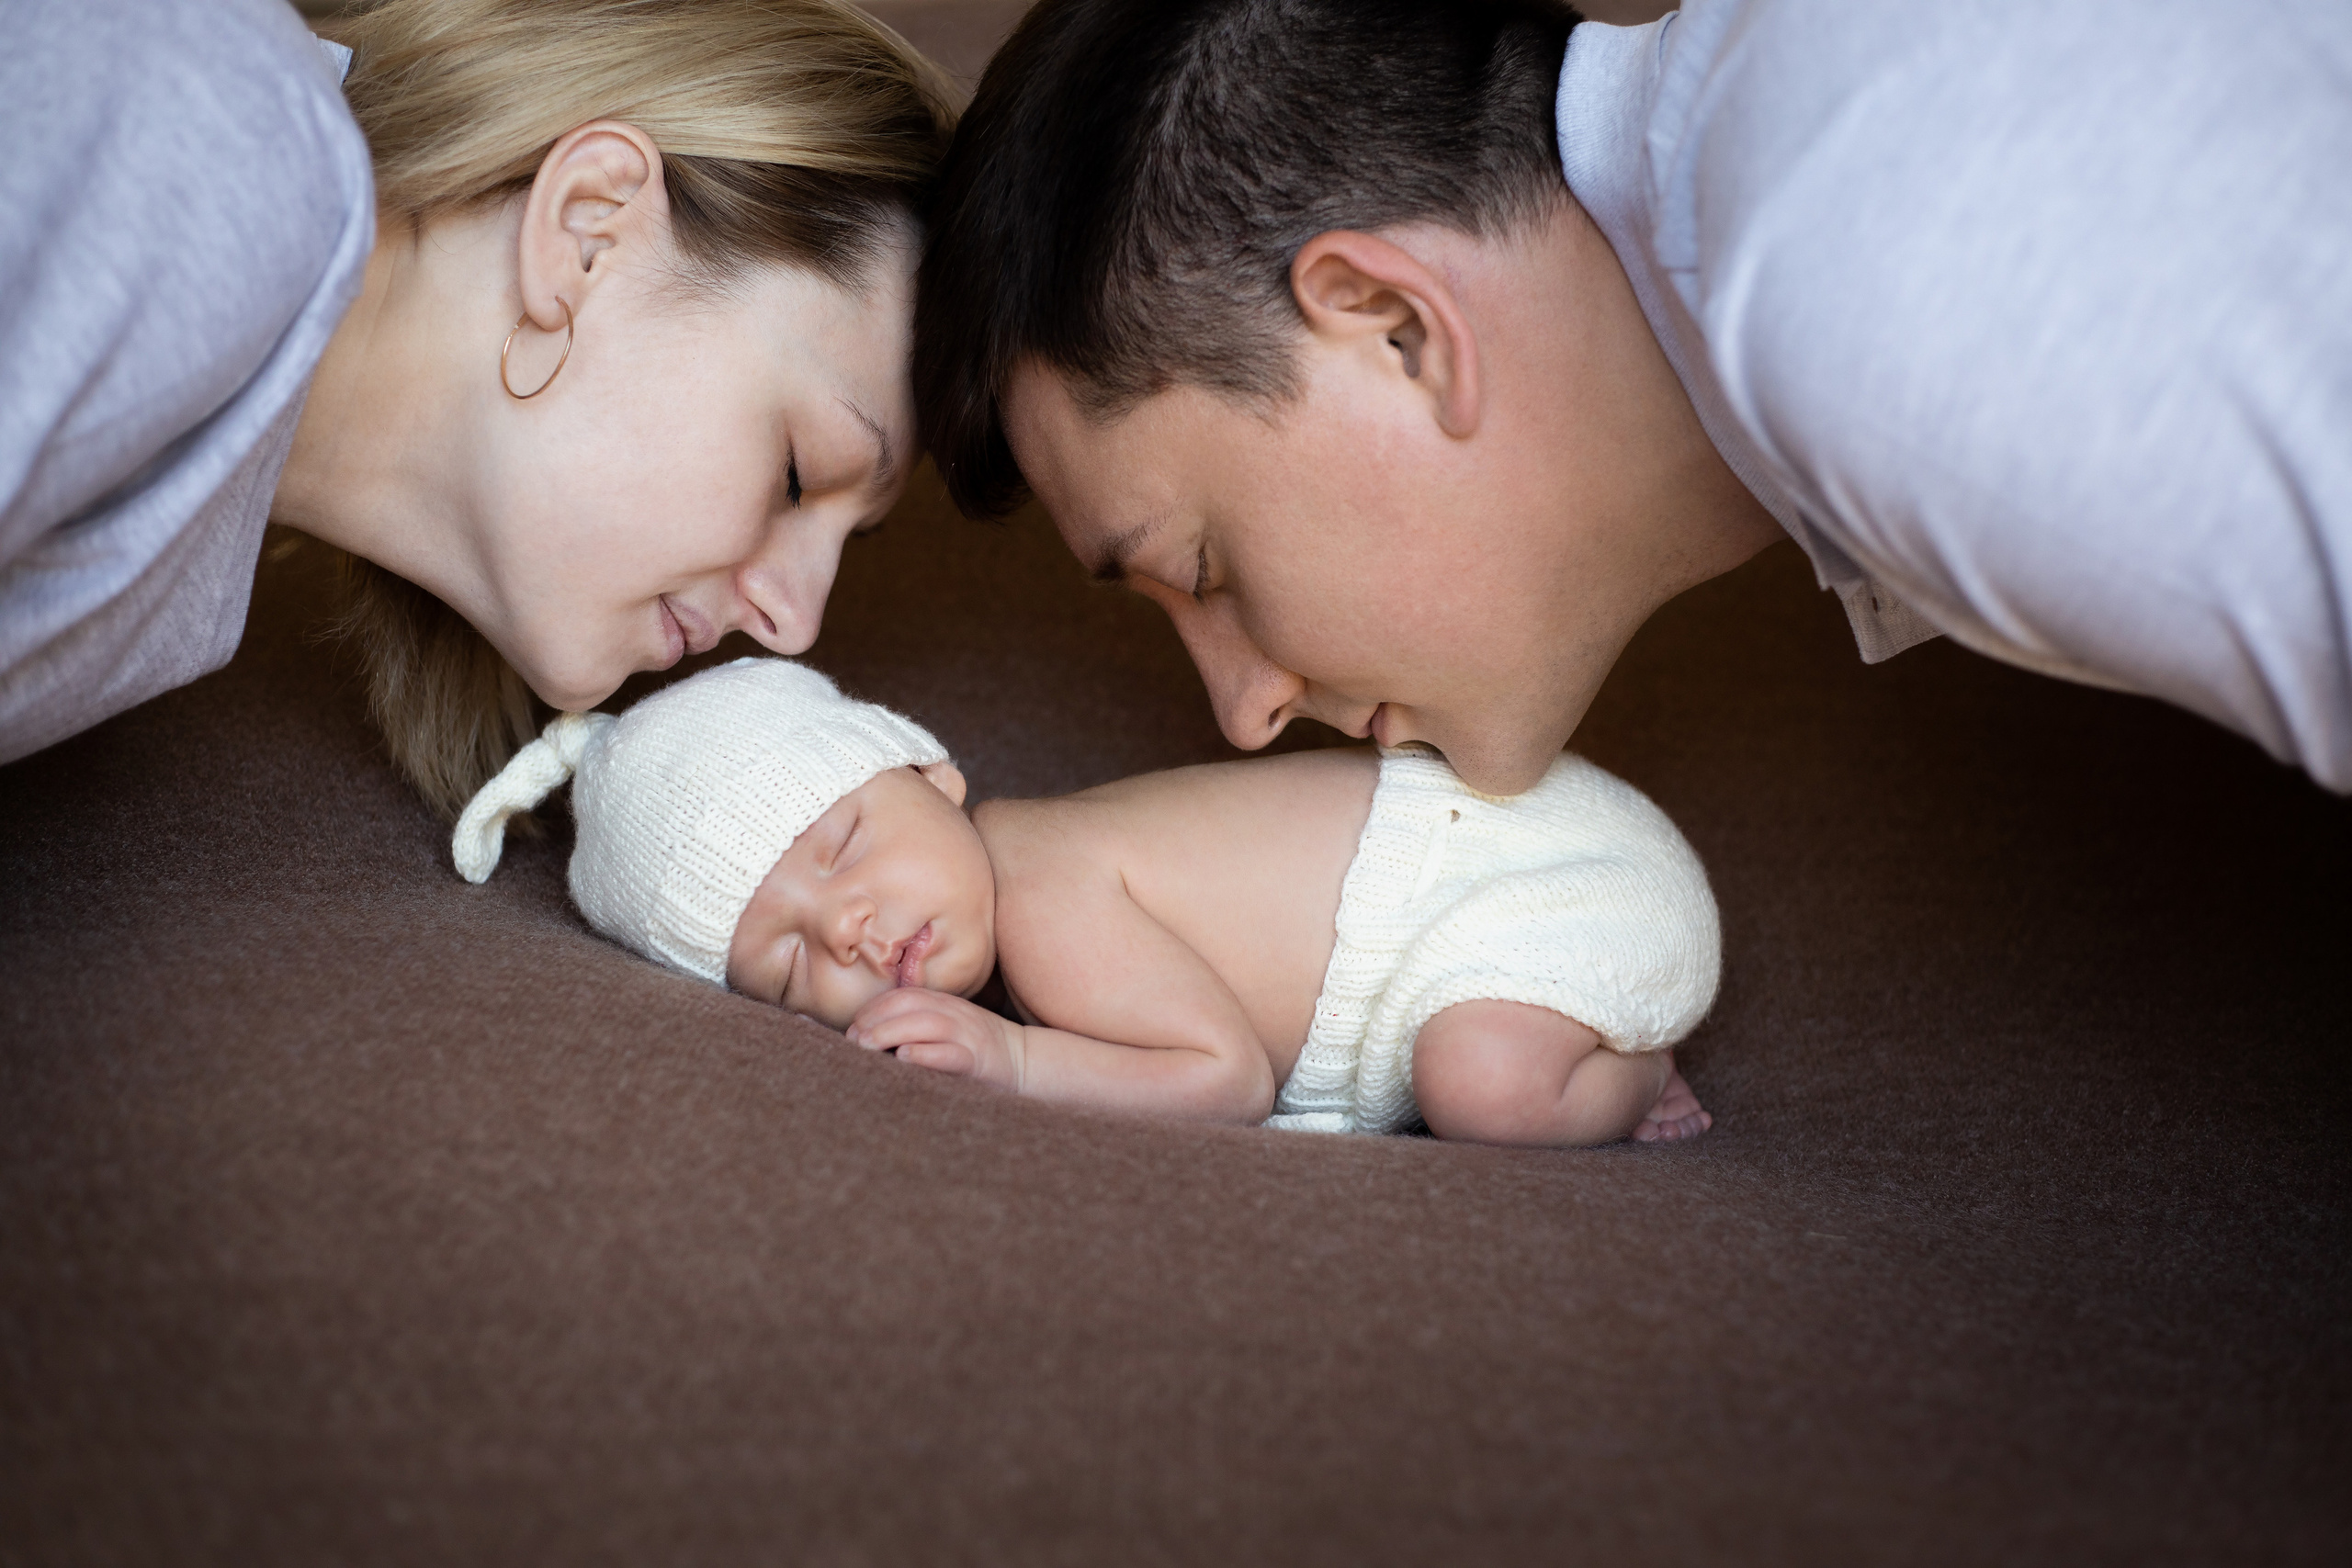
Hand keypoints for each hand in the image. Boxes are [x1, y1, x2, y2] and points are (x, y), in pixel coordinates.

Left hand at [847, 987, 1024, 1090]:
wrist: (1026, 1062)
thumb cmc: (975, 1049)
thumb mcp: (947, 1027)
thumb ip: (916, 1025)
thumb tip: (868, 1037)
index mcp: (944, 1004)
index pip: (902, 996)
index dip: (873, 1009)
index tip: (852, 1029)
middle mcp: (954, 1014)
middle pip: (909, 1005)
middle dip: (875, 1020)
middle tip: (853, 1041)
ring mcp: (968, 1036)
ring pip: (926, 1024)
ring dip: (891, 1033)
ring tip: (867, 1047)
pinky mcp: (978, 1062)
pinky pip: (951, 1054)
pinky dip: (925, 1054)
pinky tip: (904, 1057)